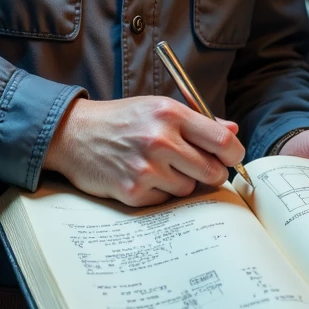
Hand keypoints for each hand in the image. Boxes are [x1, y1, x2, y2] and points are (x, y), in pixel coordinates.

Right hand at [44, 96, 244, 206]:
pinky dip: (159, 192)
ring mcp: (146, 168)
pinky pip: (166, 200)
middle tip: (197, 167)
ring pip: (190, 188)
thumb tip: (233, 131)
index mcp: (170, 114)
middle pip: (212, 171)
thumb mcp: (158, 108)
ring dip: (181, 181)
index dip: (234, 154)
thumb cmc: (121, 120)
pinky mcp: (133, 191)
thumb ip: (198, 120)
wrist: (74, 134)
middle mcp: (160, 140)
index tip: (230, 158)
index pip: (222, 141)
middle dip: (211, 172)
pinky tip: (142, 176)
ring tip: (158, 166)